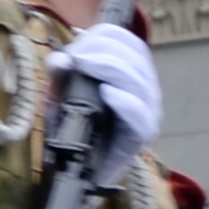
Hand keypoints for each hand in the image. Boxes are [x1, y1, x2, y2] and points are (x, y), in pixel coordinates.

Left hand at [51, 22, 161, 182]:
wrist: (78, 171)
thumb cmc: (74, 129)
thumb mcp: (61, 96)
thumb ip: (61, 76)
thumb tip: (60, 59)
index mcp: (131, 74)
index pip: (129, 42)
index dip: (103, 37)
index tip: (75, 47)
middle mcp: (145, 90)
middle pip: (136, 55)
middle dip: (102, 49)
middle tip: (75, 58)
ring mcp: (148, 112)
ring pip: (140, 79)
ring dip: (109, 67)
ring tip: (84, 67)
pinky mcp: (143, 135)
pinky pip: (141, 114)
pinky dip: (124, 101)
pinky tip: (107, 94)